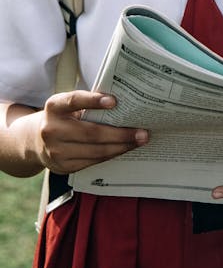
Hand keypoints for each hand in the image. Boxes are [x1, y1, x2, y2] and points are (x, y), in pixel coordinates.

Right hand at [27, 91, 147, 173]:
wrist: (35, 141)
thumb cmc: (63, 117)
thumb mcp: (68, 105)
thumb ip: (88, 103)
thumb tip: (125, 104)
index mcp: (54, 107)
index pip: (74, 101)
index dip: (93, 101)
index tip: (114, 101)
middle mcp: (51, 129)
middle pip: (91, 133)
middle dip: (120, 133)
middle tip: (143, 132)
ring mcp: (55, 151)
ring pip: (95, 151)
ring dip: (121, 147)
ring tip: (139, 141)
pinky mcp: (62, 167)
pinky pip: (92, 162)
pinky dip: (110, 155)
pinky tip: (123, 149)